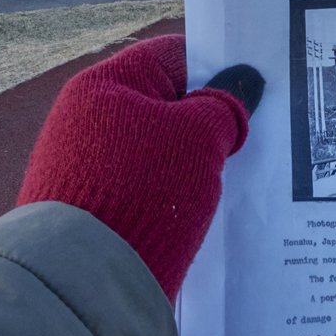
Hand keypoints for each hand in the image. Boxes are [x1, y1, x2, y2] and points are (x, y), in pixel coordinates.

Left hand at [17, 35, 260, 300]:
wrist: (85, 278)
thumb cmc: (145, 188)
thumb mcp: (199, 137)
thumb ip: (224, 106)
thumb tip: (243, 80)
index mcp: (103, 84)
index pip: (170, 57)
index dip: (215, 69)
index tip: (252, 92)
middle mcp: (85, 119)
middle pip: (162, 105)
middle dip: (205, 121)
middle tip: (247, 139)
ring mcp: (84, 165)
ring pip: (154, 150)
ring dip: (188, 162)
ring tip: (227, 180)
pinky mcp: (88, 208)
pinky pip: (140, 187)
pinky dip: (168, 194)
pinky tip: (195, 211)